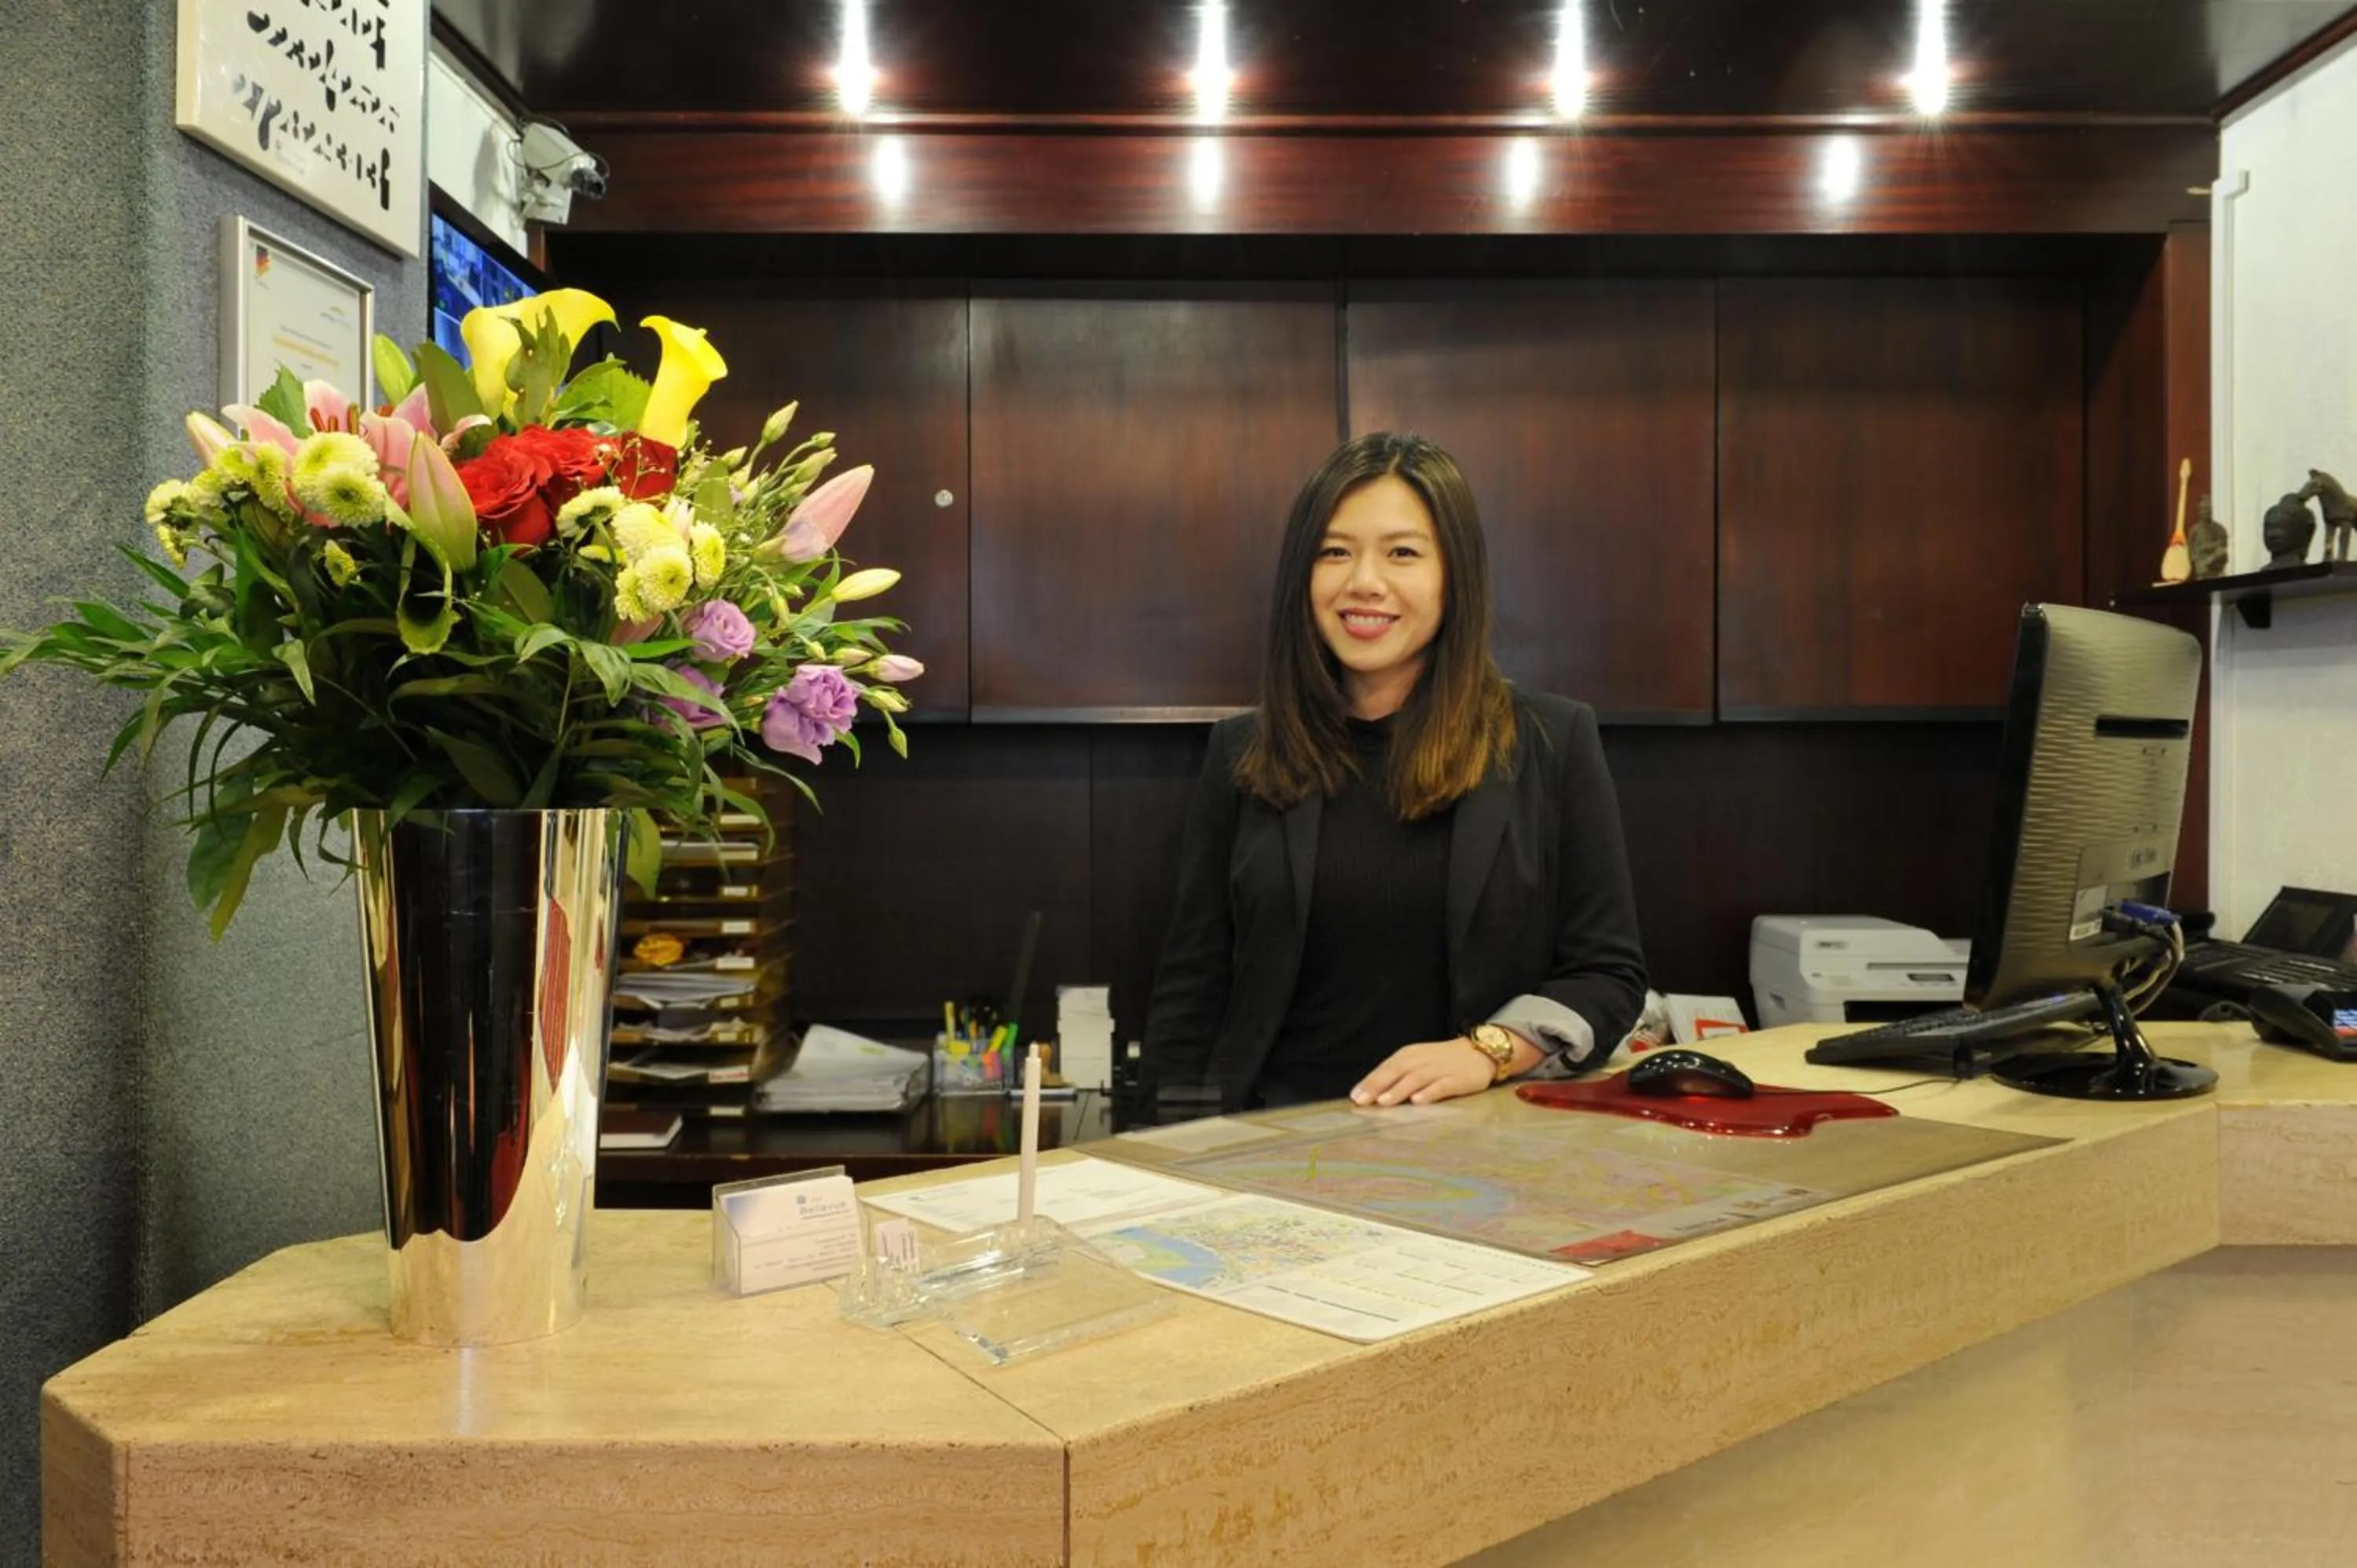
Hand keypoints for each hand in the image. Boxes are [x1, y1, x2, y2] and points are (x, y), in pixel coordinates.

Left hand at [1350, 1039, 1498, 1106]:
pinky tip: (1418, 1101)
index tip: (1355, 1096)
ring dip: (1399, 1089)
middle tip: (1362, 1101)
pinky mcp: (1457, 1079)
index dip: (1370, 1082)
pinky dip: (1429, 1092)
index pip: (1386, 1068)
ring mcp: (1440, 1069)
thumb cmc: (1441, 1062)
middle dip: (1378, 1086)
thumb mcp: (1417, 1063)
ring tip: (1384, 1101)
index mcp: (1409, 1055)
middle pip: (1396, 1071)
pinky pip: (1442, 1086)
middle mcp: (1422, 1060)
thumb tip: (1370, 1094)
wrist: (1479, 1053)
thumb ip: (1397, 1076)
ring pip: (1416, 1078)